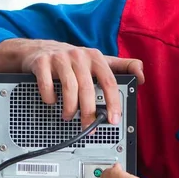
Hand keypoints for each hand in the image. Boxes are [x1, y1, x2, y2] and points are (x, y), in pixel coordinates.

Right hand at [0, 38, 143, 126]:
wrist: (37, 50)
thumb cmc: (71, 60)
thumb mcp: (97, 61)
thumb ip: (121, 68)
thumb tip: (141, 76)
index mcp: (96, 58)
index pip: (109, 82)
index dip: (113, 102)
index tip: (114, 120)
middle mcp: (79, 56)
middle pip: (88, 89)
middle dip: (89, 113)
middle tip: (88, 127)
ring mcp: (59, 58)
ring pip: (69, 88)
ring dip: (69, 108)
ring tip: (68, 116)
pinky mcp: (41, 62)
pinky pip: (47, 85)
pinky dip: (50, 98)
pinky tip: (52, 102)